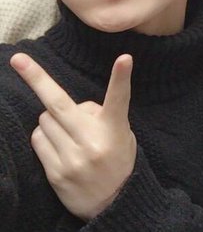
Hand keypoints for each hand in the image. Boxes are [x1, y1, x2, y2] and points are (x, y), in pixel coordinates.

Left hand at [10, 52, 136, 220]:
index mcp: (115, 129)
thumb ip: (100, 116)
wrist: (114, 204)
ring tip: (68, 133)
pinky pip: (38, 140)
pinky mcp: (55, 173)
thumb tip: (74, 106)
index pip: (118, 98)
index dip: (121, 78)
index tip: (124, 58)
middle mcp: (93, 142)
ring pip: (44, 121)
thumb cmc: (118, 160)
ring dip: (51, 119)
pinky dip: (44, 136)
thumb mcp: (122, 135)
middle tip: (18, 59)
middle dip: (36, 79)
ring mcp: (72, 158)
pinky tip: (59, 145)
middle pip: (58, 104)